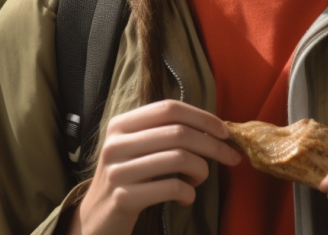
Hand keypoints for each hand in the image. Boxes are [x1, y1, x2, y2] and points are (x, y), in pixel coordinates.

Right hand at [68, 100, 241, 234]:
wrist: (96, 219)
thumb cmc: (129, 180)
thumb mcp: (138, 150)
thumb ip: (165, 134)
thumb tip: (216, 128)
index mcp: (121, 125)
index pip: (169, 108)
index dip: (202, 117)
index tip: (225, 132)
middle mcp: (116, 144)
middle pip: (179, 133)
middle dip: (213, 145)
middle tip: (231, 157)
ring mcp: (118, 171)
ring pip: (179, 158)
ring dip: (201, 170)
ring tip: (198, 180)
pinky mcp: (124, 198)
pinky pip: (172, 188)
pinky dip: (189, 193)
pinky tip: (186, 198)